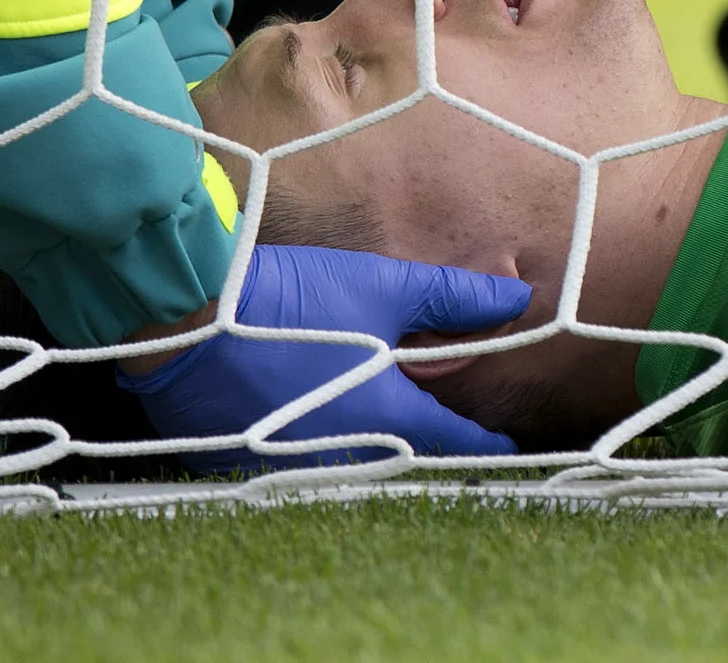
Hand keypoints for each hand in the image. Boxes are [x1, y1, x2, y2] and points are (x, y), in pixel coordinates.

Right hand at [119, 244, 531, 470]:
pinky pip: (297, 460)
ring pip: (348, 461)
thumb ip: (455, 298)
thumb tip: (517, 297)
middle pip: (399, 454)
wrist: (185, 317)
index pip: (450, 439)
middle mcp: (338, 454)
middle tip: (446, 425)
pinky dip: (318, 442)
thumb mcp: (385, 287)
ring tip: (383, 415)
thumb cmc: (293, 300)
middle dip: (424, 440)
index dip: (482, 437)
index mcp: (381, 419)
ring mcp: (287, 464)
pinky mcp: (242, 461)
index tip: (506, 441)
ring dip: (369, 441)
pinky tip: (319, 413)